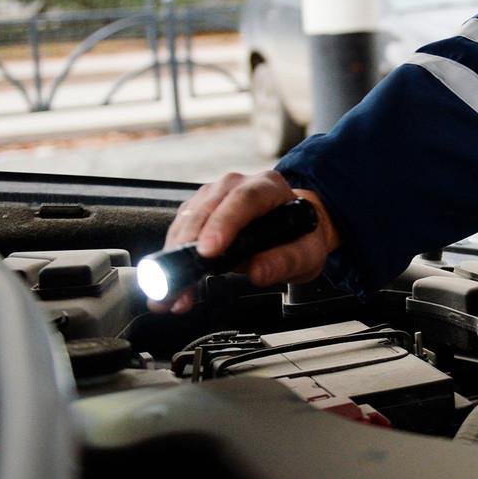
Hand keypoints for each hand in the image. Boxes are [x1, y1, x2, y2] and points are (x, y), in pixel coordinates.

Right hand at [149, 170, 341, 313]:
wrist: (293, 230)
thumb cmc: (299, 237)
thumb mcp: (305, 253)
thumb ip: (286, 261)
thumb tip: (258, 272)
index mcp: (267, 187)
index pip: (244, 200)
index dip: (223, 224)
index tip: (208, 251)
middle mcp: (236, 185)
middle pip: (207, 209)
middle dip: (190, 248)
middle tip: (180, 281)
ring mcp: (213, 196)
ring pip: (186, 221)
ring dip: (175, 257)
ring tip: (172, 293)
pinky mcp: (197, 211)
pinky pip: (179, 231)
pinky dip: (173, 258)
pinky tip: (171, 284)